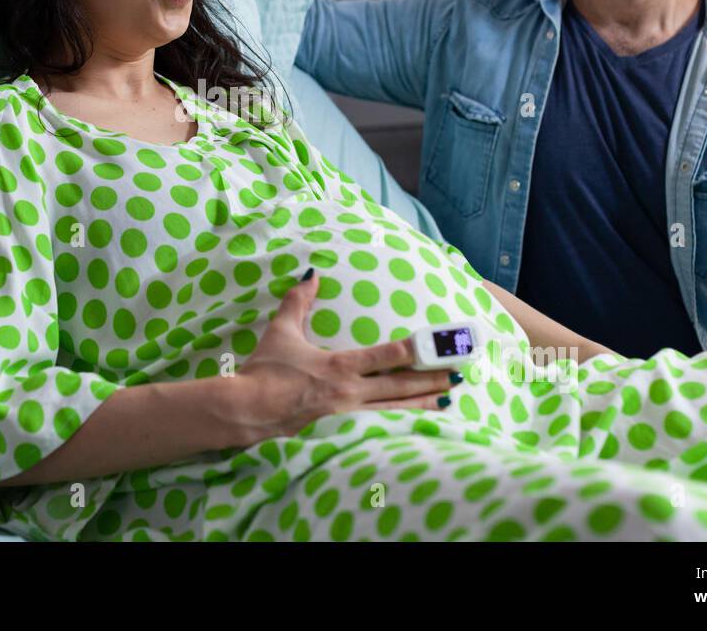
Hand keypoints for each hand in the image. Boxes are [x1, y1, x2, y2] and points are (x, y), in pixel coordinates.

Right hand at [233, 270, 459, 444]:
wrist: (245, 412)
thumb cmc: (264, 371)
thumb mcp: (280, 332)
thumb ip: (298, 302)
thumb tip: (312, 274)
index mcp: (340, 366)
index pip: (388, 355)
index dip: (418, 350)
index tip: (441, 346)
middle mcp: (350, 392)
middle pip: (401, 385)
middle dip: (432, 379)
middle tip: (461, 374)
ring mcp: (347, 416)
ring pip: (395, 409)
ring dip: (423, 402)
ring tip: (448, 398)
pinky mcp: (340, 432)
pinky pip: (379, 426)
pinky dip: (401, 423)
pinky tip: (415, 424)